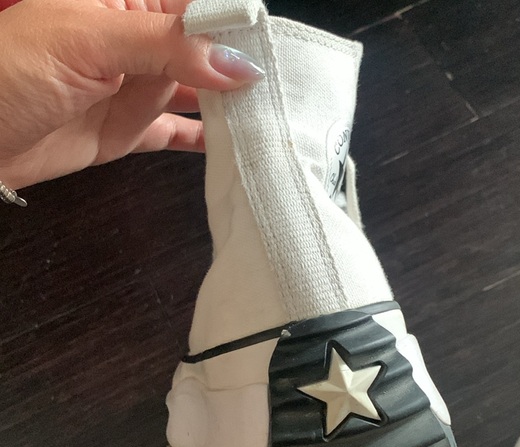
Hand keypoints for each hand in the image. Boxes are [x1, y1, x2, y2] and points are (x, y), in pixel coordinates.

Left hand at [0, 0, 263, 189]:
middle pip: (200, 51)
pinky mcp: (130, 130)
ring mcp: (133, 89)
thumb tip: (233, 63)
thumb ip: (166, 47)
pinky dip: (202, 139)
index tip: (266, 47)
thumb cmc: (8, 73)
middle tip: (276, 86)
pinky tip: (229, 142)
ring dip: (225, 104)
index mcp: (122, 2)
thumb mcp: (90, 41)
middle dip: (235, 65)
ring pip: (194, 92)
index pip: (191, 7)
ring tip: (262, 114)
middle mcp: (133, 44)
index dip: (230, 23)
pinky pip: (176, 132)